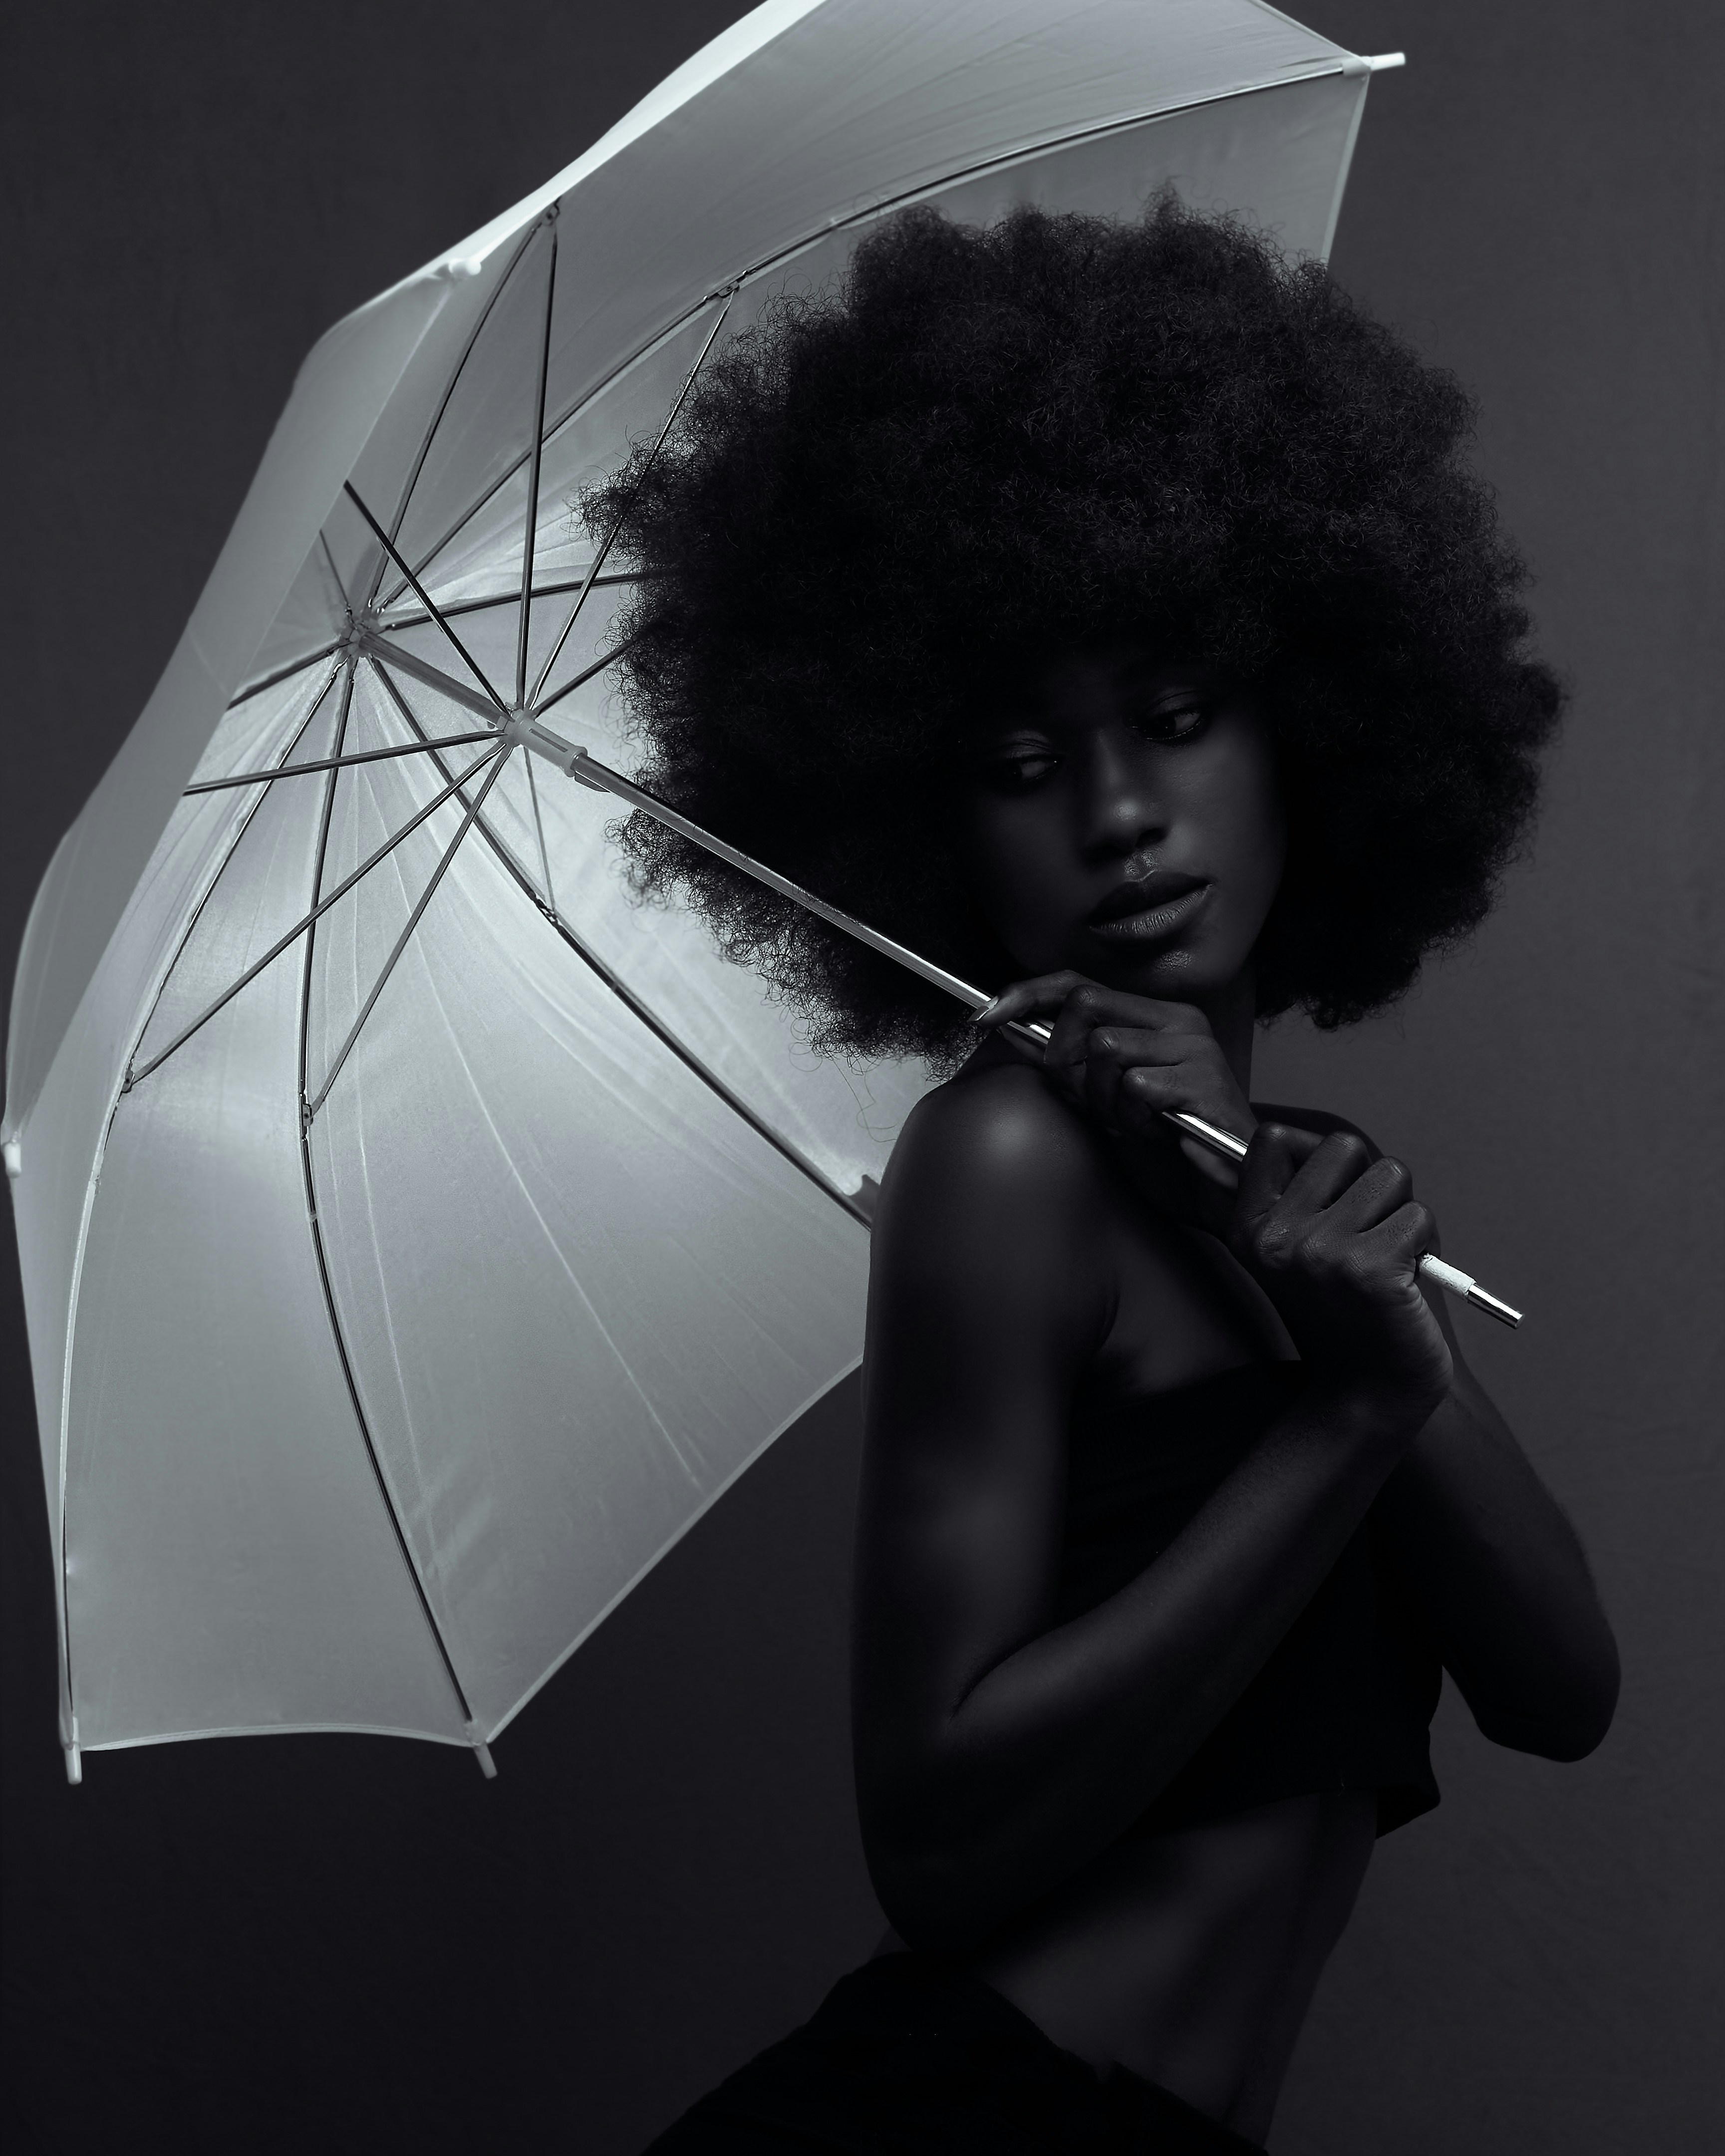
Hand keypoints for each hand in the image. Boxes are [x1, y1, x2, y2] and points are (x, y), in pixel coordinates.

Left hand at [976, 973, 1253, 1229]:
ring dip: (1101, 1097)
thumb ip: (1072, 1065)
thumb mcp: (1105, 1100)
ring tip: (1129, 1122)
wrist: (1224, 1196)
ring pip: (1105, 1048)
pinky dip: (1130, 1118)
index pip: (1078, 983)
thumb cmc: (1167, 1150)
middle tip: (1086, 1101)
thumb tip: (1013, 1032)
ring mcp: (1195, 1048)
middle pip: (1084, 1005)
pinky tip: (1153, 1133)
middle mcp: (1180, 1021)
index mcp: (1156, 1017)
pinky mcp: (1204, 1081)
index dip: (1027, 994)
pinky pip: (1135, 1087)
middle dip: (1064, 1057)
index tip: (986, 1016)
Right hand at [1230, 1124, 1452, 1424]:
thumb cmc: (1340, 1314)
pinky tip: (1404, 1280)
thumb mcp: (1286, 1252)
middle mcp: (1275, 1236)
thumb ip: (1272, 1191)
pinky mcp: (1371, 1269)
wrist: (1368, 1393)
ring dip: (1402, 1213)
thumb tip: (1215, 1137)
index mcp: (1247, 1228)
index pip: (1275, 1138)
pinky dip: (1424, 1244)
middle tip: (1364, 1236)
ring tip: (1387, 1257)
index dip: (1316, 1159)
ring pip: (1390, 1174)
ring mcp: (1321, 1252)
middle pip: (1342, 1146)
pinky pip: (1418, 1216)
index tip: (1328, 1201)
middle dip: (1368, 1184)